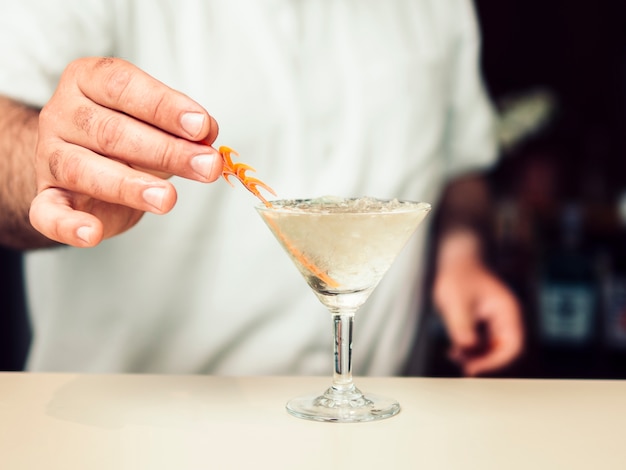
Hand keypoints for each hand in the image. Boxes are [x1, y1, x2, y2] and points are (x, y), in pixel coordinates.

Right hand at [29, 57, 221, 246]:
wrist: (88, 169)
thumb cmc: (128, 138)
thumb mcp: (158, 124)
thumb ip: (180, 126)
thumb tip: (207, 132)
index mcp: (87, 80)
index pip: (123, 86)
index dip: (165, 107)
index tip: (202, 127)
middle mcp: (61, 114)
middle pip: (111, 131)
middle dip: (166, 150)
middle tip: (206, 166)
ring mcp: (49, 156)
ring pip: (83, 169)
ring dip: (129, 186)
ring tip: (167, 198)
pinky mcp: (46, 197)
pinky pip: (48, 213)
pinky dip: (68, 226)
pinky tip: (91, 234)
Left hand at [433, 231, 523, 376]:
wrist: (456, 260)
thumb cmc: (458, 276)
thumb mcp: (457, 300)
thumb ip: (462, 324)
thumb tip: (467, 348)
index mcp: (508, 311)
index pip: (513, 346)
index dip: (496, 361)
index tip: (475, 367)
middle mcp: (506, 319)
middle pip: (502, 351)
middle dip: (483, 360)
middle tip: (463, 366)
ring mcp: (495, 322)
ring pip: (490, 349)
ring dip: (474, 356)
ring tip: (454, 356)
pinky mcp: (483, 323)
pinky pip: (481, 343)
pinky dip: (469, 349)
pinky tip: (454, 351)